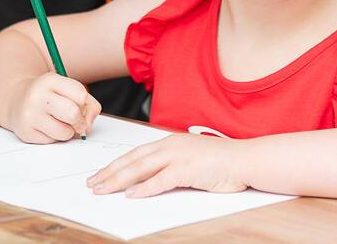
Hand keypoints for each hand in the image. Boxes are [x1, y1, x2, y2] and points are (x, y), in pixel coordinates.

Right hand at [5, 73, 100, 143]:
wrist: (16, 100)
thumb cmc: (47, 95)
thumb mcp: (66, 89)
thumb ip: (88, 103)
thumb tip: (89, 124)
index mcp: (50, 80)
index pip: (80, 94)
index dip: (84, 104)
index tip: (79, 105)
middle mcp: (37, 96)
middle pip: (73, 114)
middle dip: (79, 121)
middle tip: (75, 120)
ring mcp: (30, 115)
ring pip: (65, 132)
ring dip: (68, 132)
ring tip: (59, 123)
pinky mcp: (26, 132)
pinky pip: (53, 141)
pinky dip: (55, 137)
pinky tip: (47, 127)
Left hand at [87, 133, 247, 197]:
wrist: (244, 159)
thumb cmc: (221, 161)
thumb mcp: (190, 159)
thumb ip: (170, 166)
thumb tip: (148, 180)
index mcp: (169, 142)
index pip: (135, 153)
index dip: (116, 164)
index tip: (101, 173)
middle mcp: (170, 145)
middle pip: (132, 159)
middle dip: (109, 172)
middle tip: (92, 183)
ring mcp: (178, 156)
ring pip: (140, 168)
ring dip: (119, 180)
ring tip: (103, 189)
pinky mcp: (187, 169)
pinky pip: (161, 180)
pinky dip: (144, 188)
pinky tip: (131, 194)